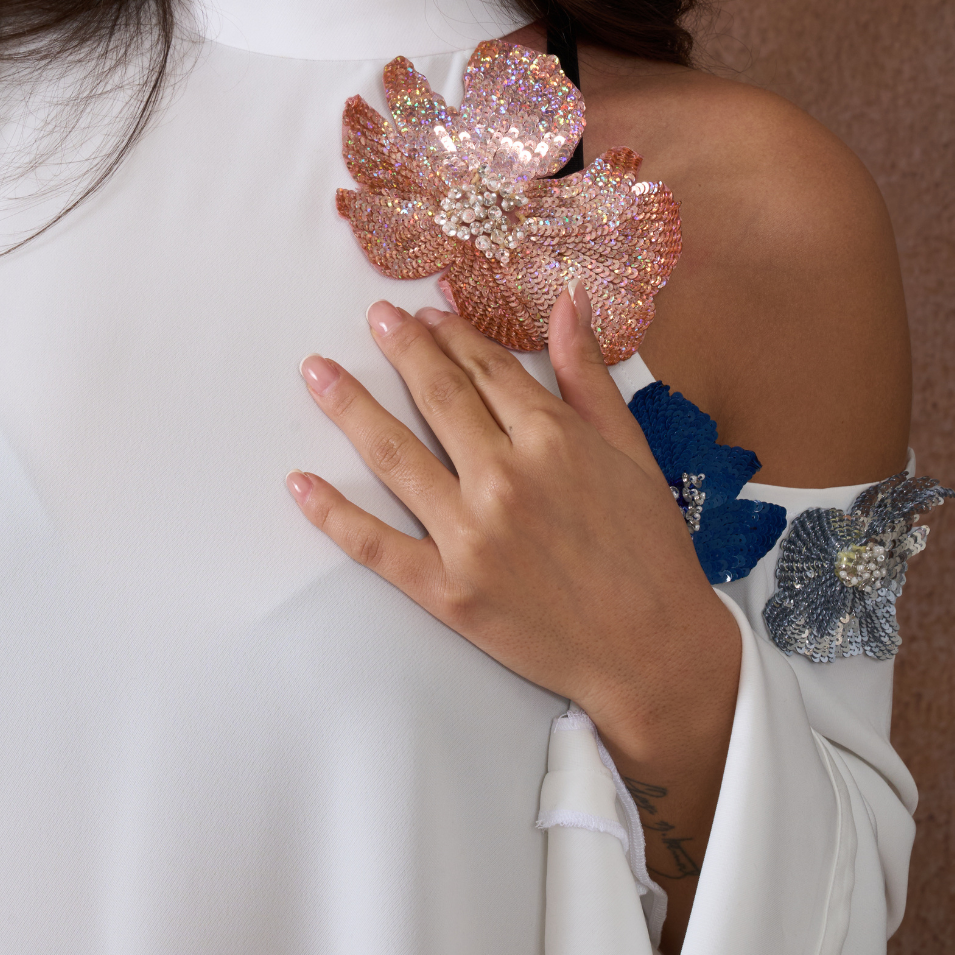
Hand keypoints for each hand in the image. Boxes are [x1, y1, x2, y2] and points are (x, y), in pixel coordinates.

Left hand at [290, 285, 740, 951]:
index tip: (425, 312)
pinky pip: (375, 543)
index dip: (452, 335)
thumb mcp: (632, 450)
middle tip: (373, 316)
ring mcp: (469, 534)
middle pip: (437, 397)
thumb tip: (568, 301)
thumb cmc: (650, 550)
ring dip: (350, 406)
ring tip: (316, 371)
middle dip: (401, 349)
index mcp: (551, 439)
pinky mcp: (445, 589)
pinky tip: (299, 484)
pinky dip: (333, 513)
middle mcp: (503, 477)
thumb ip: (589, 376)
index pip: (487, 369)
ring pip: (393, 454)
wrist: (654, 653)